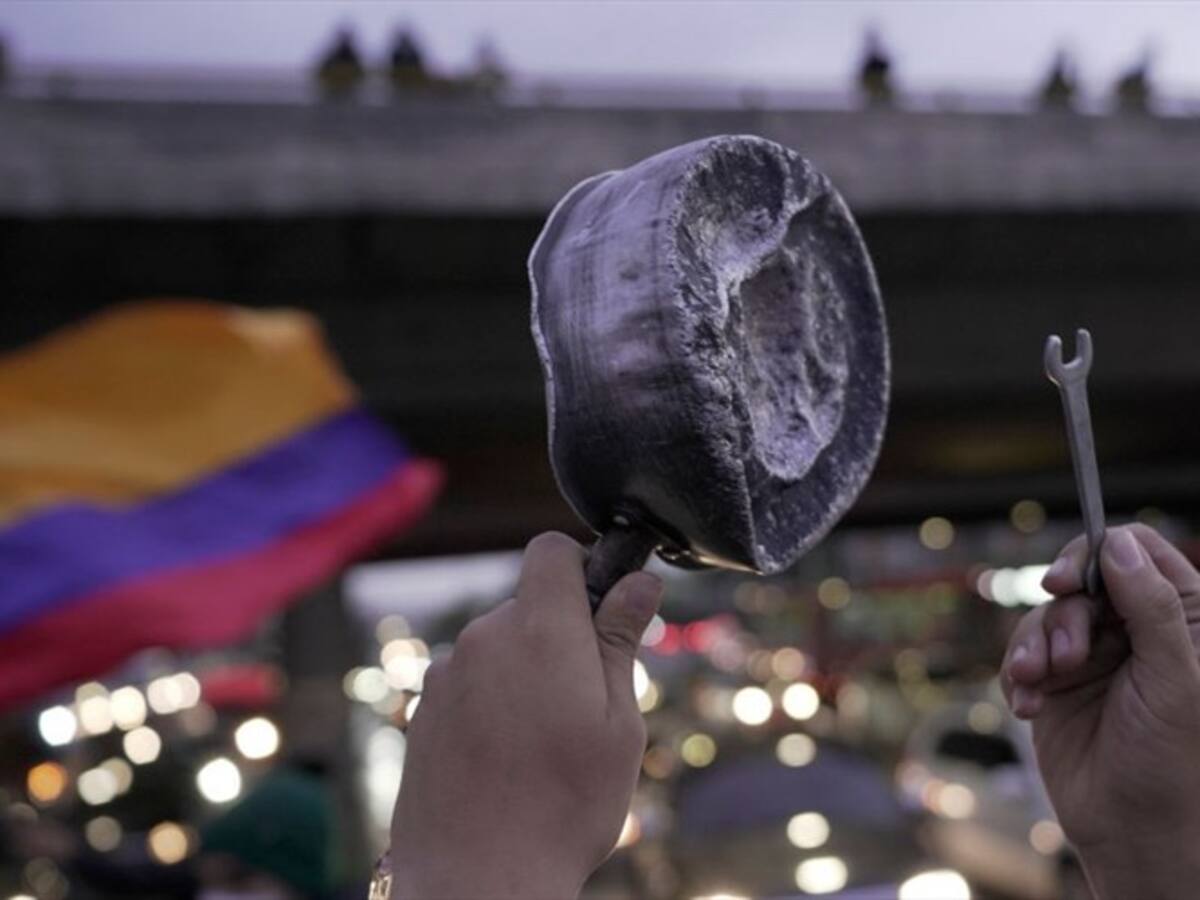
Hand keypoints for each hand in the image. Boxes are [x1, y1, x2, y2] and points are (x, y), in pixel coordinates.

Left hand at [390, 532, 662, 899]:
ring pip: (499, 649)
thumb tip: (640, 582)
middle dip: (560, 636)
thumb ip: (621, 641)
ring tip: (544, 745)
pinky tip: (506, 760)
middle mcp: (482, 638)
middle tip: (586, 703)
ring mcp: (446, 674)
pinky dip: (492, 704)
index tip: (603, 610)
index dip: (582, 566)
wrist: (477, 877)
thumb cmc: (563, 803)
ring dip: (525, 674)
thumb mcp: (619, 722)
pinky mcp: (424, 709)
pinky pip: (470, 684)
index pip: (551, 551)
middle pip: (528, 607)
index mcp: (538, 628)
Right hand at [1002, 524, 1199, 899]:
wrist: (1130, 831)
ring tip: (1038, 683)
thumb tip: (1117, 544)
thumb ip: (1151, 608)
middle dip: (1063, 617)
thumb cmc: (1173, 761)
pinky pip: (1021, 654)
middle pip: (1081, 581)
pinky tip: (1029, 708)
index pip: (1137, 553)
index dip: (1098, 555)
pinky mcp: (1054, 681)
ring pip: (1045, 615)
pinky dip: (1019, 677)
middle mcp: (1134, 630)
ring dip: (1034, 648)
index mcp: (1182, 620)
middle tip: (1064, 654)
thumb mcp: (1174, 678)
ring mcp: (1092, 654)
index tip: (1068, 583)